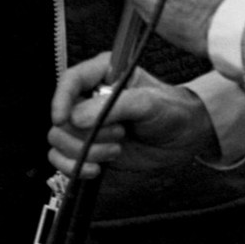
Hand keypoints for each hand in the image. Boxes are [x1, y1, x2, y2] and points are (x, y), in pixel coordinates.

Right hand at [48, 52, 218, 179]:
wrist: (185, 137)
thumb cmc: (170, 110)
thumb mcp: (146, 102)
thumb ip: (112, 106)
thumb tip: (76, 117)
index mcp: (101, 74)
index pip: (70, 80)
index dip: (60, 99)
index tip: (62, 118)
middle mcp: (89, 97)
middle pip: (62, 116)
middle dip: (86, 133)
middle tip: (119, 135)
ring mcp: (87, 125)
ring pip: (60, 139)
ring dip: (84, 151)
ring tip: (115, 149)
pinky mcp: (89, 148)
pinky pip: (63, 159)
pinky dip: (74, 167)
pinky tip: (96, 169)